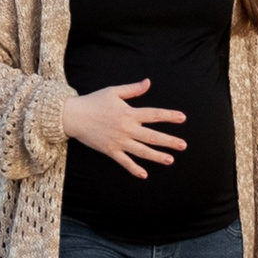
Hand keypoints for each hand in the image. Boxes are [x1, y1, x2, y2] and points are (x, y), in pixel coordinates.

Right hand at [61, 80, 184, 177]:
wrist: (73, 116)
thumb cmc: (94, 102)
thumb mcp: (114, 91)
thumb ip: (133, 89)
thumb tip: (148, 82)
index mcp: (129, 113)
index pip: (154, 115)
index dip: (169, 116)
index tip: (183, 118)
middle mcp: (127, 129)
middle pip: (152, 136)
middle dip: (169, 141)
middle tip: (183, 145)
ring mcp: (119, 141)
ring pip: (142, 151)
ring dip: (157, 156)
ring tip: (170, 160)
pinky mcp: (110, 150)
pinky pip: (124, 162)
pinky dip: (134, 169)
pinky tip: (144, 175)